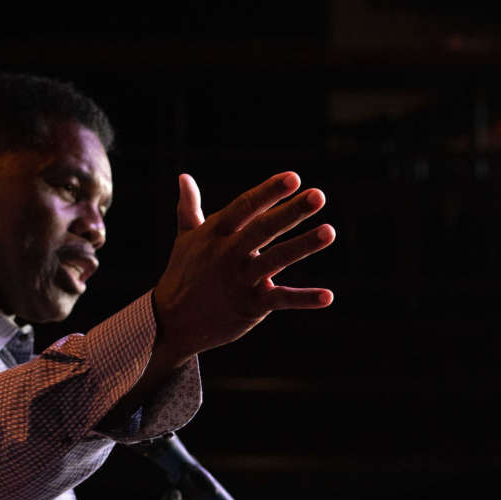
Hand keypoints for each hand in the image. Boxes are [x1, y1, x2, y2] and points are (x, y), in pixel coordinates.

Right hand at [152, 171, 334, 362]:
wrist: (171, 322)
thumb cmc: (182, 274)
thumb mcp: (186, 238)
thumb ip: (189, 207)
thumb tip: (184, 177)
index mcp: (215, 233)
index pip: (245, 207)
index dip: (268, 192)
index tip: (293, 177)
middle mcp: (228, 254)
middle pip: (263, 229)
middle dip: (290, 211)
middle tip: (318, 195)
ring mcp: (240, 280)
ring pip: (276, 260)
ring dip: (303, 246)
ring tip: (330, 231)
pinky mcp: (250, 306)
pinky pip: (280, 300)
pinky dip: (304, 299)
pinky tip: (328, 296)